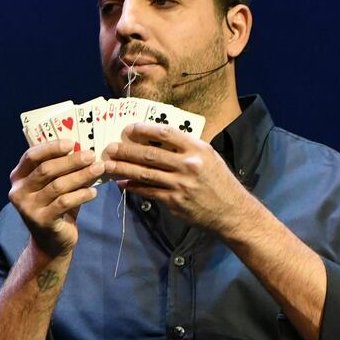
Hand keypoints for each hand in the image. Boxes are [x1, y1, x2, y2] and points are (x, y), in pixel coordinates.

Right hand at [8, 140, 104, 256]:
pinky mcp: (41, 221)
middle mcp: (18, 191)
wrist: (50, 242)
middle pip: (46, 169)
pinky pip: (64, 202)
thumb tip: (84, 150)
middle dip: (71, 161)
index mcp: (18, 177)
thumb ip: (61, 170)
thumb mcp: (54, 186)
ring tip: (99, 169)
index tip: (72, 143)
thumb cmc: (54, 207)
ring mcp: (28, 207)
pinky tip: (93, 192)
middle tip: (91, 155)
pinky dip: (81, 195)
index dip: (51, 147)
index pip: (31, 156)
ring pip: (58, 185)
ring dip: (81, 176)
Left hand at [103, 122, 248, 233]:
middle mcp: (188, 165)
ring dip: (123, 168)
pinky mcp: (175, 202)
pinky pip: (149, 192)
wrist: (232, 211)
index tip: (129, 129)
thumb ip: (187, 148)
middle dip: (126, 150)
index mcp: (197, 149)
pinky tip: (123, 184)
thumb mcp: (209, 157)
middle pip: (150, 154)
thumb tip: (159, 139)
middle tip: (110, 147)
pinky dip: (133, 187)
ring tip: (108, 165)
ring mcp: (180, 184)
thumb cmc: (220, 181)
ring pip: (145, 173)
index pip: (166, 133)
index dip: (144, 129)